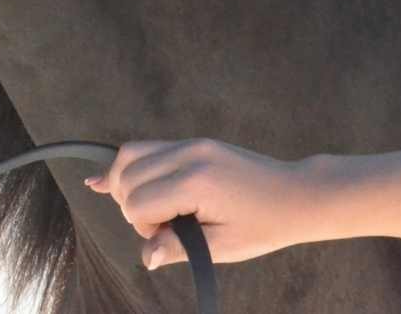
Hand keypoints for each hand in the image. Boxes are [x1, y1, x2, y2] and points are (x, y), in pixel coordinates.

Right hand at [86, 139, 331, 266]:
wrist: (296, 194)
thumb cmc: (264, 225)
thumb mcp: (224, 246)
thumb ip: (179, 248)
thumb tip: (144, 257)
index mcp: (197, 183)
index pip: (138, 205)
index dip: (145, 229)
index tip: (171, 239)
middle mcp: (188, 155)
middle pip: (127, 177)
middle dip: (132, 207)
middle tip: (165, 227)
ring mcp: (190, 144)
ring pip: (129, 155)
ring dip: (126, 185)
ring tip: (147, 210)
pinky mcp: (192, 143)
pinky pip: (146, 147)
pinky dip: (129, 166)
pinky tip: (104, 180)